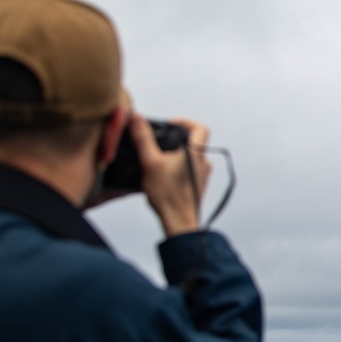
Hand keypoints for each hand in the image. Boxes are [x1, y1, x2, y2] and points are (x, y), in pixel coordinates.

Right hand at [130, 113, 211, 235]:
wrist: (179, 222)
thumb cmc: (167, 194)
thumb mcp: (150, 162)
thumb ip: (143, 139)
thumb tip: (136, 118)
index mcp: (196, 153)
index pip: (200, 127)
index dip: (185, 122)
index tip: (169, 125)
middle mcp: (204, 163)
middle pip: (193, 142)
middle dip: (175, 139)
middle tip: (158, 143)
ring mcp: (203, 176)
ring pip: (190, 157)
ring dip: (175, 154)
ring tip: (157, 160)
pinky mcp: (197, 187)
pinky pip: (188, 170)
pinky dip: (177, 168)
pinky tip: (162, 175)